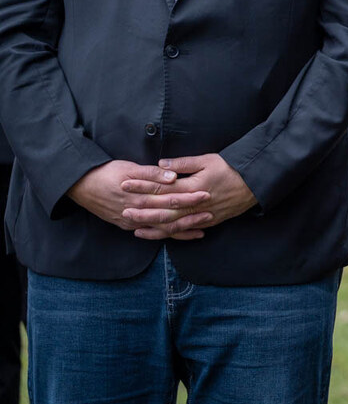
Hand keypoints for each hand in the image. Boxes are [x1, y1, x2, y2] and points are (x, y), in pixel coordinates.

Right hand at [67, 160, 202, 232]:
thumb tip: (172, 177)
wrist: (81, 186)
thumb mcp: (129, 168)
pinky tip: (179, 234)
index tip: (206, 194)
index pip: (170, 198)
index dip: (189, 197)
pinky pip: (151, 233)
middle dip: (190, 215)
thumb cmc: (107, 173)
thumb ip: (151, 174)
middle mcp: (137, 212)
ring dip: (182, 229)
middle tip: (211, 212)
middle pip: (169, 216)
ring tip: (202, 228)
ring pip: (161, 229)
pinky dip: (166, 234)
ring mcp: (132, 222)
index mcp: (140, 196)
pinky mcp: (127, 225)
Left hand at [120, 154, 256, 239]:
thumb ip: (183, 163)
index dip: (141, 186)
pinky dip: (169, 233)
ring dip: (151, 225)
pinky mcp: (207, 222)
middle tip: (121, 208)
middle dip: (140, 210)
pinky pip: (184, 231)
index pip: (161, 188)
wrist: (255, 184)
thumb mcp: (208, 160)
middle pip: (162, 210)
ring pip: (171, 224)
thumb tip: (161, 164)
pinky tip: (156, 233)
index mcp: (192, 187)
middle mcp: (194, 205)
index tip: (125, 183)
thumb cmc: (232, 168)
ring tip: (133, 224)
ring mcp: (200, 216)